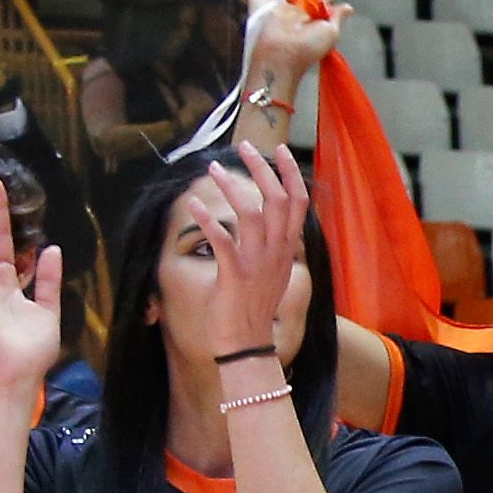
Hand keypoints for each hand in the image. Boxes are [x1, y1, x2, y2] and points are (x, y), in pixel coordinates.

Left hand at [194, 144, 310, 359]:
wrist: (246, 344)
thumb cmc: (253, 308)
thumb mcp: (270, 272)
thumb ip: (269, 245)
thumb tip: (263, 221)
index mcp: (286, 250)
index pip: (298, 204)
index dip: (290, 174)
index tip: (277, 151)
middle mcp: (277, 254)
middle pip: (279, 202)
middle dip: (262, 169)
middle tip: (244, 148)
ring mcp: (257, 265)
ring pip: (253, 216)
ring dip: (233, 188)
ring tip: (212, 169)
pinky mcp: (235, 276)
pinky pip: (223, 242)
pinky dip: (208, 221)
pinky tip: (194, 204)